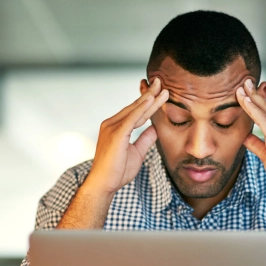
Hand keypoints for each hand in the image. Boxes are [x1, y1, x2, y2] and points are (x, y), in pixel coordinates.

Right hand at [83, 78, 168, 195]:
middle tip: (160, 81)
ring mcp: (112, 127)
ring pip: (135, 110)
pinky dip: (141, 108)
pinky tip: (150, 100)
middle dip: (149, 94)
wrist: (104, 184)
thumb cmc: (117, 171)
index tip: (160, 92)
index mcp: (117, 128)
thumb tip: (155, 128)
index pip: (136, 112)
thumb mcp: (137, 153)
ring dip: (149, 98)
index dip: (149, 102)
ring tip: (161, 87)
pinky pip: (131, 118)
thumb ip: (145, 139)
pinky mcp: (115, 134)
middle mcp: (112, 124)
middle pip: (135, 107)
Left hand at [236, 79, 265, 196]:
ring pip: (265, 110)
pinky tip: (245, 100)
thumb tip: (245, 136)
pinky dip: (252, 109)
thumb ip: (257, 144)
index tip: (251, 91)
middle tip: (245, 82)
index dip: (260, 101)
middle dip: (255, 93)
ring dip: (251, 98)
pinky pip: (262, 119)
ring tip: (241, 87)